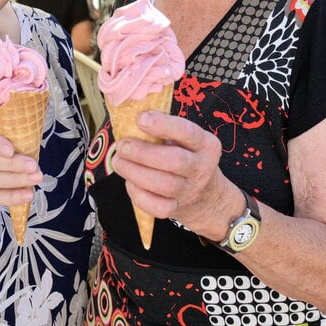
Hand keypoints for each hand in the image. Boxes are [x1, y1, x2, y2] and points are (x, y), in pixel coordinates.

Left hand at [111, 111, 236, 237]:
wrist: (207, 196)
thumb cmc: (187, 157)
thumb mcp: (186, 140)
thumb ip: (165, 128)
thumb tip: (130, 116)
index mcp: (206, 145)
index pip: (187, 132)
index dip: (163, 125)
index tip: (140, 118)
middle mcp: (201, 168)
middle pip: (174, 161)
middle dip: (143, 153)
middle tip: (123, 145)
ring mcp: (190, 191)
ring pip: (163, 185)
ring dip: (134, 172)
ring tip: (119, 161)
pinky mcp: (177, 209)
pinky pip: (156, 206)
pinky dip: (138, 194)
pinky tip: (130, 181)